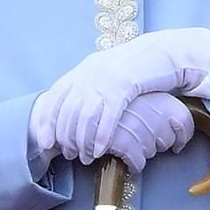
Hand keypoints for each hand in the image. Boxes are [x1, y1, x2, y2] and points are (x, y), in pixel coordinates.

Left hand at [31, 28, 209, 161]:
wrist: (164, 52)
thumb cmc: (137, 67)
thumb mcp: (108, 72)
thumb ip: (90, 86)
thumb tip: (73, 111)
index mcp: (84, 69)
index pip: (55, 97)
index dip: (47, 121)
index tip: (46, 142)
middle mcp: (90, 72)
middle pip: (68, 110)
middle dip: (66, 137)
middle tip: (69, 154)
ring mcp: (107, 78)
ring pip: (85, 116)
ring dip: (83, 141)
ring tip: (86, 156)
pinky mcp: (125, 85)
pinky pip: (108, 116)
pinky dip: (102, 135)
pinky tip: (101, 149)